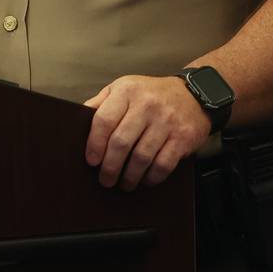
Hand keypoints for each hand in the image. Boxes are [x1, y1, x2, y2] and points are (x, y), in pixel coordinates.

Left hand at [83, 75, 210, 190]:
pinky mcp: (182, 137)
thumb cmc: (152, 94)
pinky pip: (163, 164)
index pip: (104, 120)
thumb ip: (102, 102)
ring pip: (141, 157)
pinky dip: (151, 177)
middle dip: (110, 167)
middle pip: (121, 142)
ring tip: (124, 183)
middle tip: (105, 179)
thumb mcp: (124, 88)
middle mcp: (147, 104)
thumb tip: (78, 119)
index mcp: (127, 91)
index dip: (94, 144)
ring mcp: (166, 121)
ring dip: (129, 176)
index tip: (91, 160)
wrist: (194, 94)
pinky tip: (145, 179)